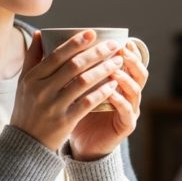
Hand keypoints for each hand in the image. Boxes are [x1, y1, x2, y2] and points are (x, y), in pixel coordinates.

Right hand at [10, 30, 123, 151]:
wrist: (26, 142)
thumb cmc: (27, 108)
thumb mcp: (24, 83)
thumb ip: (32, 58)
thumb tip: (40, 33)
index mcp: (32, 78)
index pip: (57, 55)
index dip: (75, 43)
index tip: (92, 33)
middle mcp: (41, 91)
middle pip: (73, 66)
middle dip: (96, 53)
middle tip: (112, 45)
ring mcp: (53, 106)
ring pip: (83, 82)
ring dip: (103, 69)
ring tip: (117, 61)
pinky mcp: (65, 121)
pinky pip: (87, 103)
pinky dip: (101, 92)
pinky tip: (113, 84)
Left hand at [69, 40, 149, 160]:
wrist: (81, 143)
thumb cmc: (77, 112)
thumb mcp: (73, 88)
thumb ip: (68, 68)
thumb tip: (42, 37)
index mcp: (120, 83)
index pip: (131, 63)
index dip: (131, 51)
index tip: (123, 40)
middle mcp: (128, 95)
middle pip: (140, 74)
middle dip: (132, 60)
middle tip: (120, 50)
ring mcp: (130, 110)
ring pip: (135, 90)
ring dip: (125, 78)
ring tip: (113, 69)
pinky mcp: (125, 125)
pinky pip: (126, 111)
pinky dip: (120, 100)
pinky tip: (110, 92)